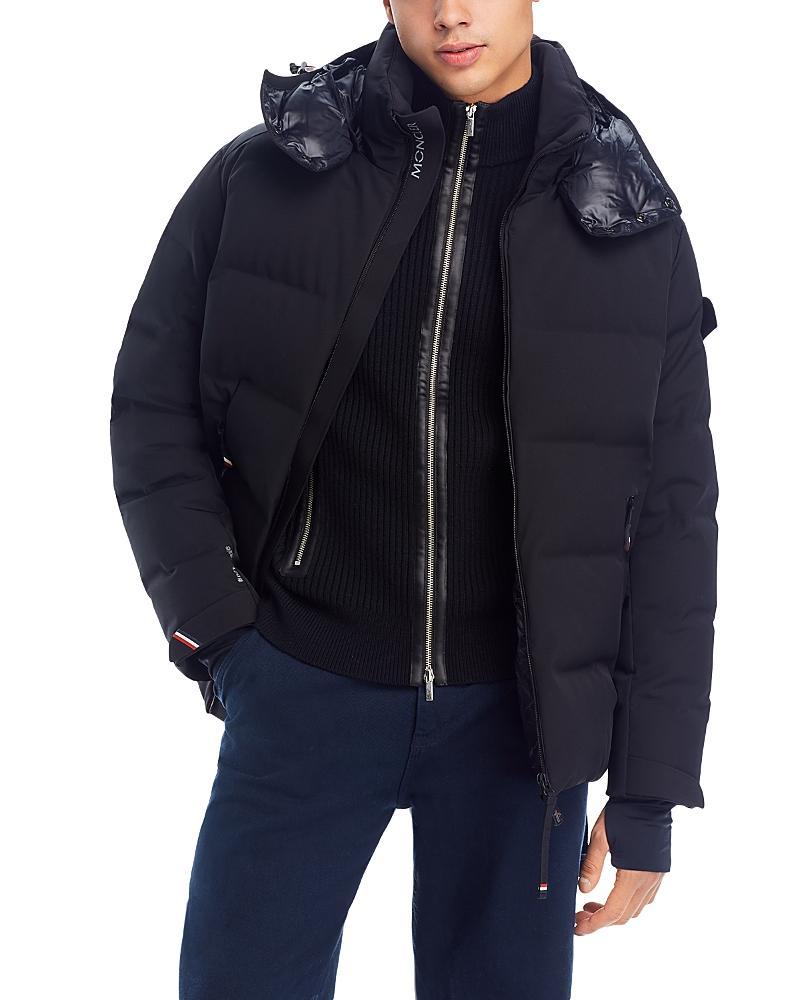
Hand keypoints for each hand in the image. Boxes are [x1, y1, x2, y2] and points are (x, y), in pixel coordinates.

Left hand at [574, 805, 664, 934]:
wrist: (649, 797)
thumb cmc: (623, 814)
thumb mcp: (600, 837)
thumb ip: (591, 866)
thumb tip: (582, 890)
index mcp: (634, 876)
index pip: (613, 912)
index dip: (594, 924)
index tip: (578, 927)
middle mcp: (648, 881)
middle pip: (624, 915)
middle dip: (600, 920)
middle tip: (580, 915)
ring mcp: (656, 878)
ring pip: (635, 909)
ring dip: (613, 913)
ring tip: (591, 905)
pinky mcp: (658, 871)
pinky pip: (644, 898)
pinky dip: (626, 903)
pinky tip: (613, 893)